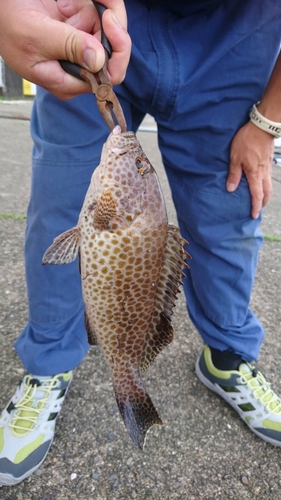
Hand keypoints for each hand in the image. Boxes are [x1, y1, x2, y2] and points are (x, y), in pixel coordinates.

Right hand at [0, 0, 130, 98]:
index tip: (110, 20)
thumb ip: (69, 46)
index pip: (107, 79)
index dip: (117, 52)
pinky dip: (93, 3)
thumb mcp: (36, 36)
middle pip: (112, 52)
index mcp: (66, 81)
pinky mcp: (75, 27)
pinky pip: (95, 15)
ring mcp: (77, 47)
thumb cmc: (7, 25)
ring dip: (102, 8)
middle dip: (112, 22)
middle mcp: (76, 68)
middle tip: (104, 0)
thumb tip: (98, 60)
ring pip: (106, 30)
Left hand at [227, 121, 274, 218]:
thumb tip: (231, 189)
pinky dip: (266, 184)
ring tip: (260, 199)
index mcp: (255, 174)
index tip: (253, 215)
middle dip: (263, 203)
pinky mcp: (269, 160)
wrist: (262, 126)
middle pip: (267, 192)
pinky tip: (261, 182)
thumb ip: (234, 174)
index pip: (256, 194)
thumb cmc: (247, 140)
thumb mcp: (235, 157)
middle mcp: (264, 172)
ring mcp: (268, 166)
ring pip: (269, 185)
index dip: (255, 206)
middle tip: (258, 210)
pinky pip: (269, 176)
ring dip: (266, 194)